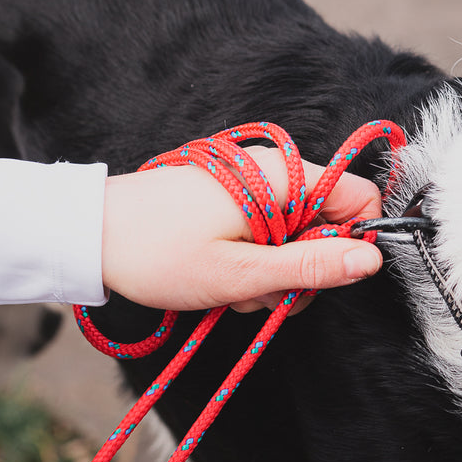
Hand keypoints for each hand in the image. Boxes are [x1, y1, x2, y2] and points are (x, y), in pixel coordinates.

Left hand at [101, 148, 382, 309]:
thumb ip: (310, 268)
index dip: (353, 242)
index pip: (358, 198)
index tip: (319, 276)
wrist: (90, 235)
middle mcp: (271, 172)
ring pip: (296, 236)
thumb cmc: (157, 253)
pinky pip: (267, 233)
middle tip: (260, 289)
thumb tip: (371, 259)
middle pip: (327, 223)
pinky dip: (253, 261)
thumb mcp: (239, 274)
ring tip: (233, 286)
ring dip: (274, 273)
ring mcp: (251, 186)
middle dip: (303, 268)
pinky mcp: (232, 200)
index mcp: (280, 178)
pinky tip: (223, 276)